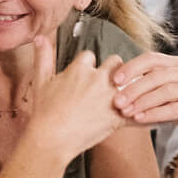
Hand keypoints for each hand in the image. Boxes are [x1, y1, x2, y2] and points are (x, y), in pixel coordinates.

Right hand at [26, 35, 125, 159]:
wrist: (52, 140)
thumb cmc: (44, 112)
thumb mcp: (41, 81)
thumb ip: (43, 57)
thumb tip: (40, 37)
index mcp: (80, 69)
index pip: (90, 56)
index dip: (88, 66)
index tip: (84, 76)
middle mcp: (99, 78)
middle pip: (116, 63)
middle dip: (113, 71)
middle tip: (106, 84)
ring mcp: (111, 97)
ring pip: (130, 81)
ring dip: (126, 87)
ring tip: (120, 97)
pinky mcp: (118, 115)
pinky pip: (136, 107)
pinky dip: (137, 111)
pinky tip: (135, 114)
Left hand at [110, 51, 177, 149]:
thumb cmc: (175, 109)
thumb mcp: (156, 96)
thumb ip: (141, 86)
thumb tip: (112, 81)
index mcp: (177, 63)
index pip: (152, 59)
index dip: (132, 67)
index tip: (114, 80)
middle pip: (158, 75)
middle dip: (135, 88)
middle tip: (117, 102)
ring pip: (168, 91)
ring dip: (144, 101)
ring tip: (127, 112)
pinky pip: (177, 108)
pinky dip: (157, 113)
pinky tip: (141, 119)